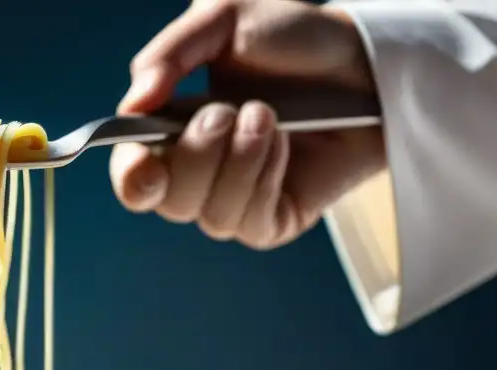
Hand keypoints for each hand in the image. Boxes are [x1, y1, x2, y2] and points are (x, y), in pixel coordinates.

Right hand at [109, 0, 385, 249]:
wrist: (365, 62)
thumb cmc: (296, 40)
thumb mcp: (224, 19)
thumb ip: (167, 54)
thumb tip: (134, 103)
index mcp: (173, 136)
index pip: (133, 178)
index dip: (131, 177)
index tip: (145, 159)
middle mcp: (199, 177)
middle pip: (168, 202)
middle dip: (195, 156)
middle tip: (226, 110)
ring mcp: (235, 203)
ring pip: (210, 216)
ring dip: (238, 161)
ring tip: (268, 116)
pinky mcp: (272, 222)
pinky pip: (249, 223)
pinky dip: (264, 179)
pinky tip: (284, 144)